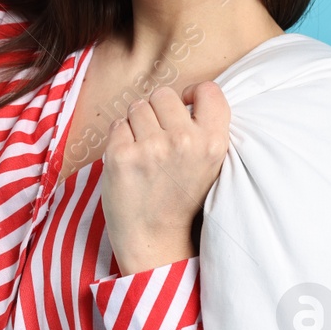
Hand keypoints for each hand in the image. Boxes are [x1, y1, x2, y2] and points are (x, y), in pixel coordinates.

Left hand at [101, 81, 230, 274]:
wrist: (155, 240)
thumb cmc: (180, 198)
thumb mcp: (209, 164)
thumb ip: (203, 129)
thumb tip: (183, 95)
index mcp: (213, 142)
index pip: (208, 89)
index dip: (192, 94)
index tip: (184, 108)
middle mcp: (185, 141)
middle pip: (164, 95)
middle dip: (157, 112)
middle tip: (159, 140)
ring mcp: (152, 148)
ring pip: (137, 107)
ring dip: (136, 125)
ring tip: (144, 153)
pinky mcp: (121, 156)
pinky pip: (117, 125)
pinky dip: (119, 140)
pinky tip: (130, 162)